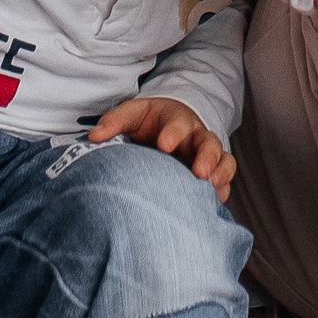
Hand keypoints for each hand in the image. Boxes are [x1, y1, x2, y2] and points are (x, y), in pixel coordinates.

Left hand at [91, 96, 235, 201]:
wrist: (168, 128)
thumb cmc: (149, 122)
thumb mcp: (132, 114)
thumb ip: (114, 122)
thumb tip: (94, 137)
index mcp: (176, 120)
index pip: (179, 123)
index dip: (174, 133)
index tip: (164, 144)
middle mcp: (196, 137)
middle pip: (208, 143)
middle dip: (206, 157)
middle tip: (199, 172)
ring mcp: (207, 156)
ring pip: (223, 161)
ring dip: (220, 173)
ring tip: (212, 187)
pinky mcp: (211, 173)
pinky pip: (224, 181)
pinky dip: (222, 190)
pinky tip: (214, 203)